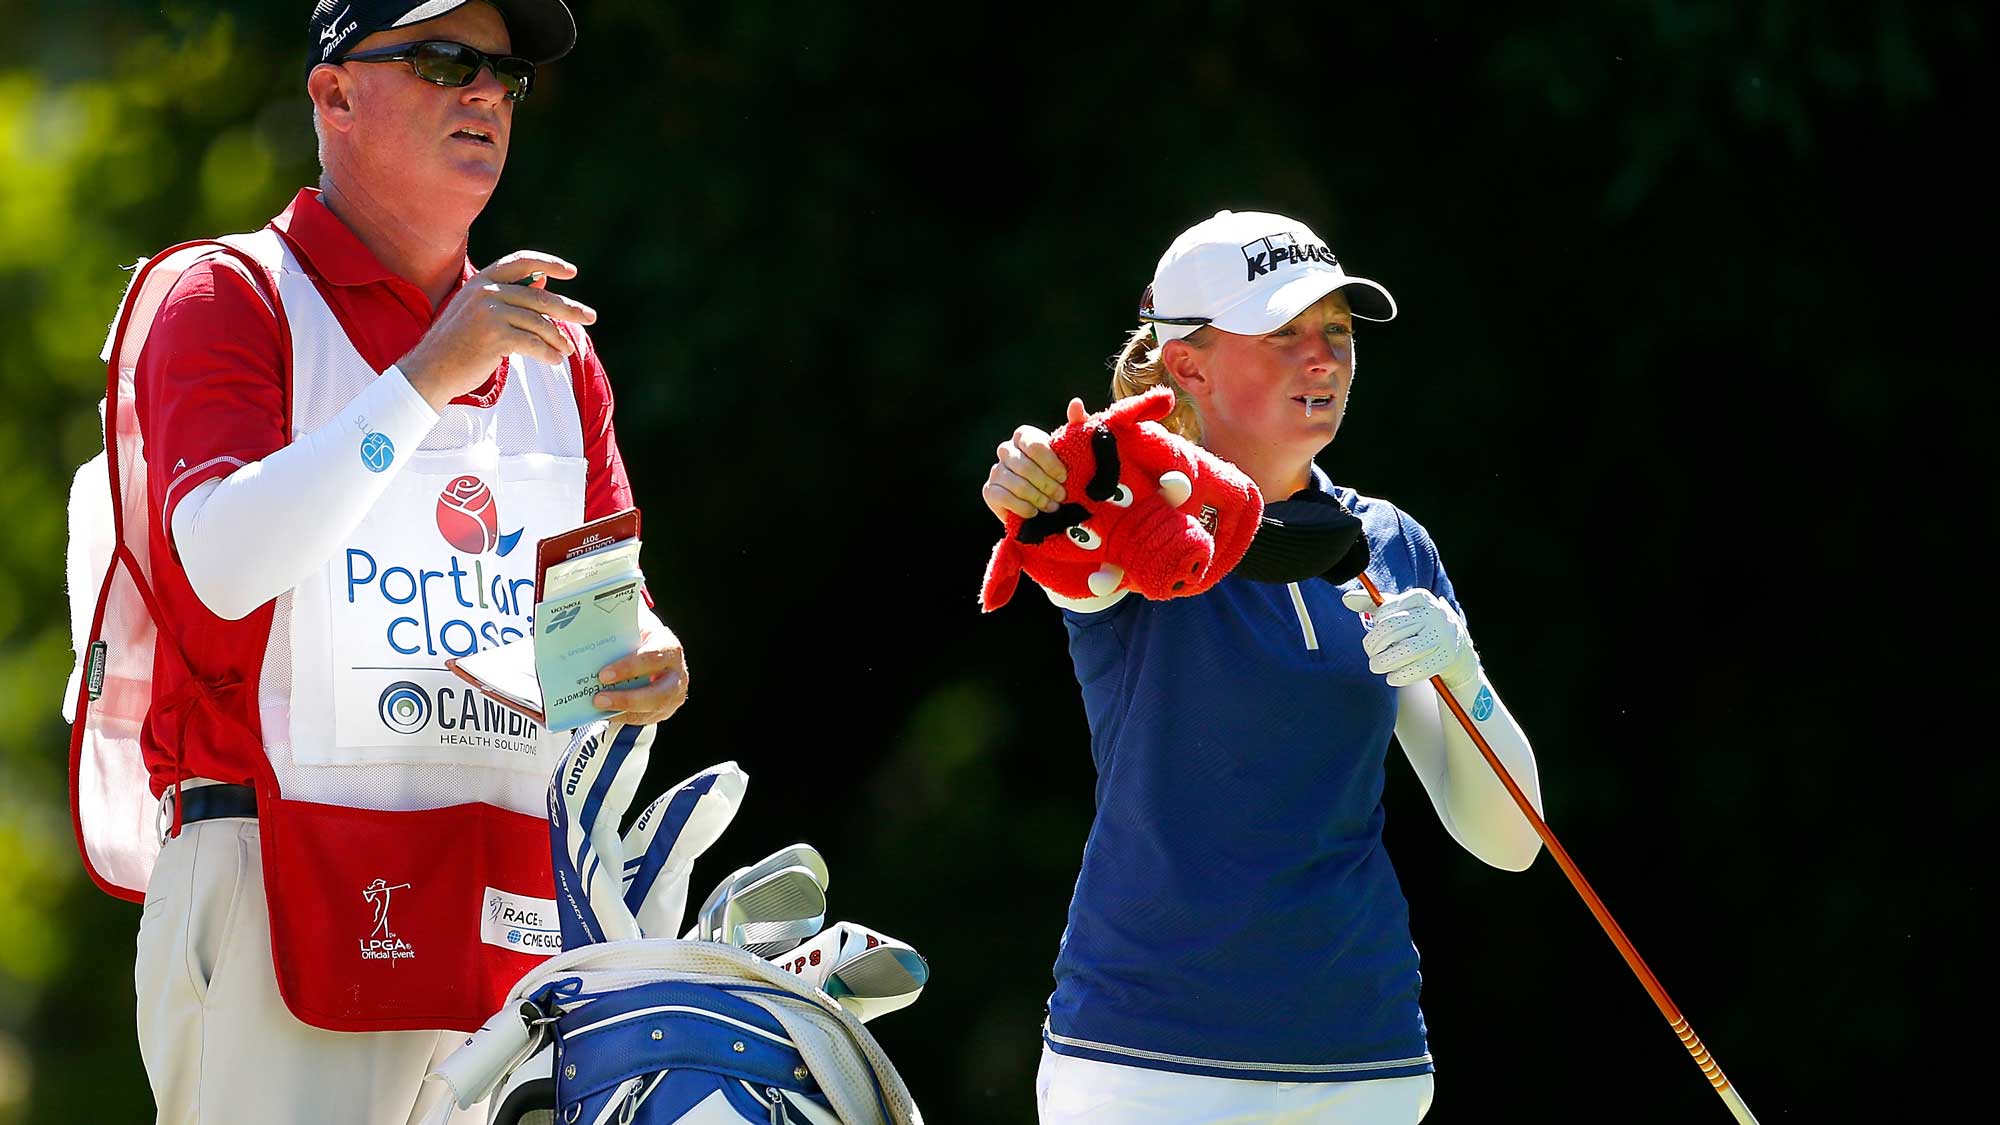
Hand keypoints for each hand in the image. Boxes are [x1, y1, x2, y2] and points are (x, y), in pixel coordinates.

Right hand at [399, 252, 598, 409]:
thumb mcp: (480, 312)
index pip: (521, 261)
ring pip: (540, 323)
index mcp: (482, 280)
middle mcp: (486, 291)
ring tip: (567, 351)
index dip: (549, 263)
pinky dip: (548, 354)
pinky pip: (534, 343)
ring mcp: (489, 312)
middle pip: (540, 297)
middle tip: (591, 316)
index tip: (572, 272)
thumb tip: (543, 282)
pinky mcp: (495, 335)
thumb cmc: (458, 343)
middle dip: (569, 308)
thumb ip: (510, 296)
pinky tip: (554, 361)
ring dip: (558, 339)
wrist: (431, 370)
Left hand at [592, 607, 688, 725]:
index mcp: (668, 647)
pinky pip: (644, 718)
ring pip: (650, 710)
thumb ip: (620, 624)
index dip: (628, 668)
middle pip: (657, 693)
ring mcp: (674, 695)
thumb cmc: (642, 638)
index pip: (650, 658)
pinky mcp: (665, 710)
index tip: (603, 674)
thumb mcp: (636, 625)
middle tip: (598, 698)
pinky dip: (623, 717)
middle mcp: (677, 674)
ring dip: (622, 710)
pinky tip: (605, 713)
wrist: (660, 651)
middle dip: (627, 698)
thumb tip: (589, 622)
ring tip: (598, 708)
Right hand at [981, 397, 1087, 520]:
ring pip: (1014, 484)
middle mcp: (1006, 450)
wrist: (1048, 502)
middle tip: (1061, 496)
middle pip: (1023, 466)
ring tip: (1052, 506)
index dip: (1049, 462)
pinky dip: (1021, 507)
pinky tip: (1034, 512)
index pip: (1033, 444)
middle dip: (1045, 484)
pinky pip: (1002, 497)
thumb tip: (1076, 402)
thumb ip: (1077, 425)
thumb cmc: (1062, 472)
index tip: (1064, 476)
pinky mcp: (989, 491)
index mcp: (1024, 436)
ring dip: (1037, 498)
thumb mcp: (1074, 449)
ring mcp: (996, 470)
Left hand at [1339, 587, 1478, 691]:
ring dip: (1385, 662)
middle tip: (1369, 654)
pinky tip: (1391, 678)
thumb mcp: (1399, 609)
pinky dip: (1401, 676)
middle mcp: (1434, 613)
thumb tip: (1346, 598)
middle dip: (1373, 645)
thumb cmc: (1417, 624)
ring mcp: (1442, 635)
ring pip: (1406, 650)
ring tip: (1376, 666)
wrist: (1455, 642)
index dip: (1374, 627)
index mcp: (1420, 597)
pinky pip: (1420, 669)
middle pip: (1392, 630)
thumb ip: (1371, 603)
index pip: (1385, 612)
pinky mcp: (1446, 656)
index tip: (1374, 636)